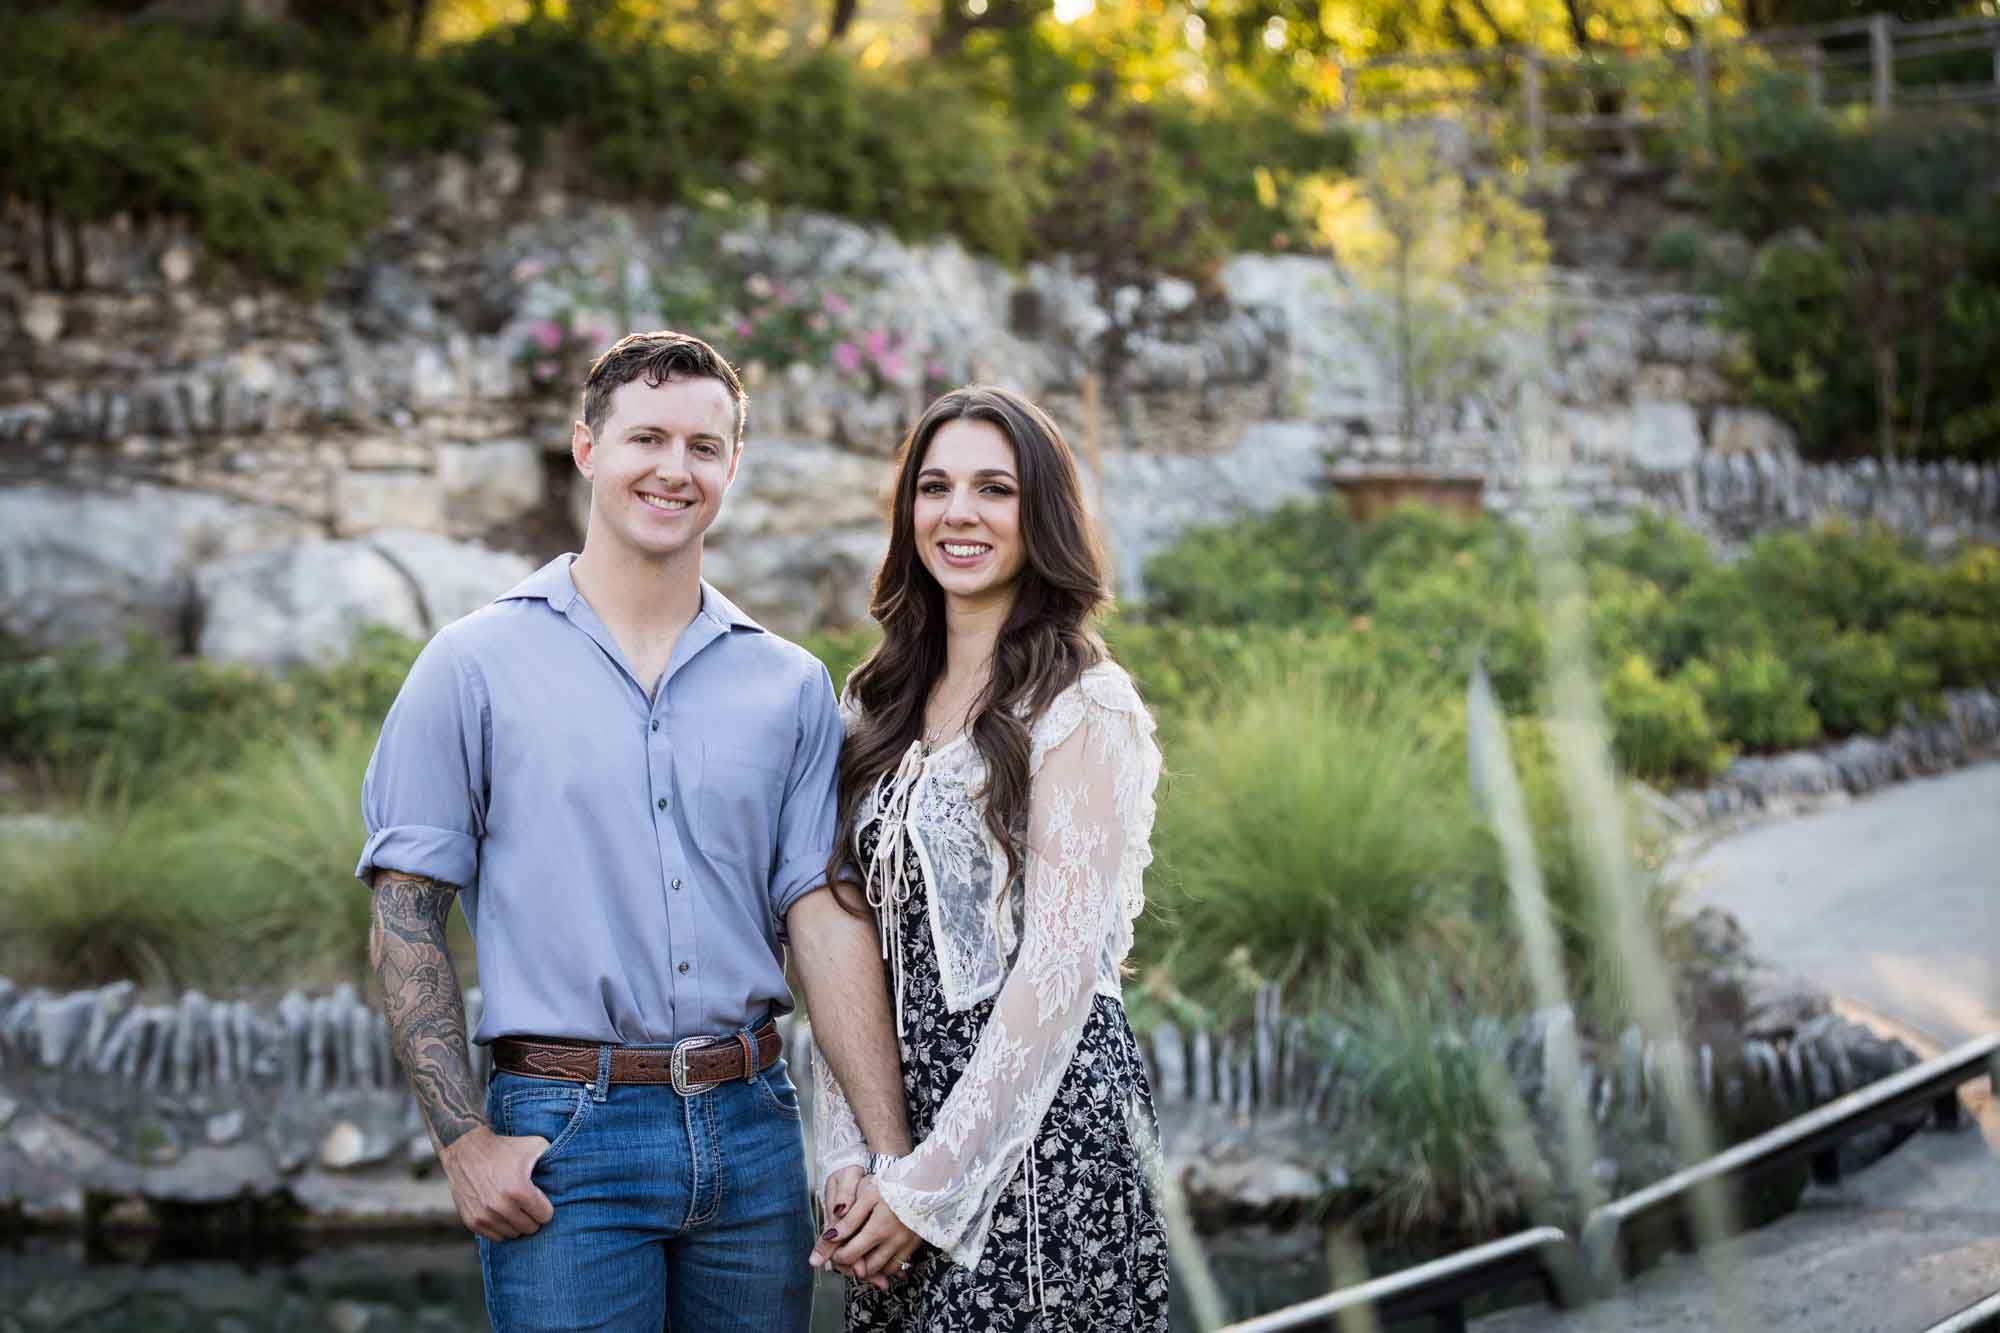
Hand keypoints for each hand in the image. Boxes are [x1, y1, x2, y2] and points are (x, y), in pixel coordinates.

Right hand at [438, 1125, 554, 1240]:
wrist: (466, 1148)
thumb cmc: (505, 1147)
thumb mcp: (535, 1145)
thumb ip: (555, 1158)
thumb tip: (574, 1170)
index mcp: (519, 1190)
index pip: (545, 1216)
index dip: (546, 1207)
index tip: (541, 1199)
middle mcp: (501, 1206)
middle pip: (530, 1228)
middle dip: (532, 1217)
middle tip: (529, 1204)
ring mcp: (485, 1216)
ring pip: (513, 1234)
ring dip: (517, 1224)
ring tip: (515, 1208)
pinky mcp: (472, 1221)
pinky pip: (495, 1236)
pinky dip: (501, 1227)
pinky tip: (502, 1213)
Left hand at [811, 1176, 922, 1289]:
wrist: (924, 1181)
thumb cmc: (893, 1184)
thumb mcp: (867, 1195)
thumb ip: (849, 1219)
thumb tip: (830, 1237)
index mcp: (878, 1228)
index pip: (851, 1255)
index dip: (838, 1256)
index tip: (835, 1250)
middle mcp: (893, 1242)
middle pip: (866, 1269)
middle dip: (852, 1267)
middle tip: (846, 1256)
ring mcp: (905, 1245)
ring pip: (882, 1271)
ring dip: (870, 1269)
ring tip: (861, 1256)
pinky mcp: (914, 1245)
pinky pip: (897, 1266)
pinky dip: (885, 1266)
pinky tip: (878, 1254)